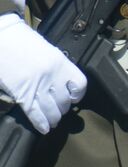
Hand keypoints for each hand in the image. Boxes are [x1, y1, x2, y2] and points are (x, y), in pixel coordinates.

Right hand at [0, 14, 85, 132]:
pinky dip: (40, 122)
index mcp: (61, 63)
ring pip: (51, 110)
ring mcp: (37, 85)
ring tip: (53, 121)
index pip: (80, 84)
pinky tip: (44, 128)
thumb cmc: (21, 41)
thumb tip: (60, 83)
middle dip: (63, 108)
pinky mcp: (22, 93)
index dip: (77, 94)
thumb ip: (56, 67)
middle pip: (64, 100)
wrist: (2, 38)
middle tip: (59, 110)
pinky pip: (35, 113)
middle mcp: (52, 75)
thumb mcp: (47, 51)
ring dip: (53, 118)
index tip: (73, 97)